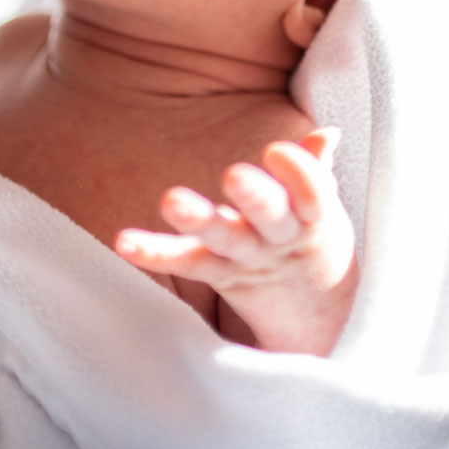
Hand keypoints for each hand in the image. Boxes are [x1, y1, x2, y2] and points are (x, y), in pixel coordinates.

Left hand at [115, 129, 357, 355]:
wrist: (313, 314)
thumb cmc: (310, 238)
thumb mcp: (320, 209)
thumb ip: (314, 170)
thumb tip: (325, 134)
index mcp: (311, 219)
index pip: (312, 195)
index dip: (298, 173)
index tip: (277, 151)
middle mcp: (277, 239)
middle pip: (268, 217)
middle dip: (254, 196)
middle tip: (233, 174)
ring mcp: (246, 259)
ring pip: (222, 239)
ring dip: (197, 218)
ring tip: (171, 200)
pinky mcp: (216, 273)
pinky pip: (184, 261)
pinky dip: (153, 252)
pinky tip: (124, 241)